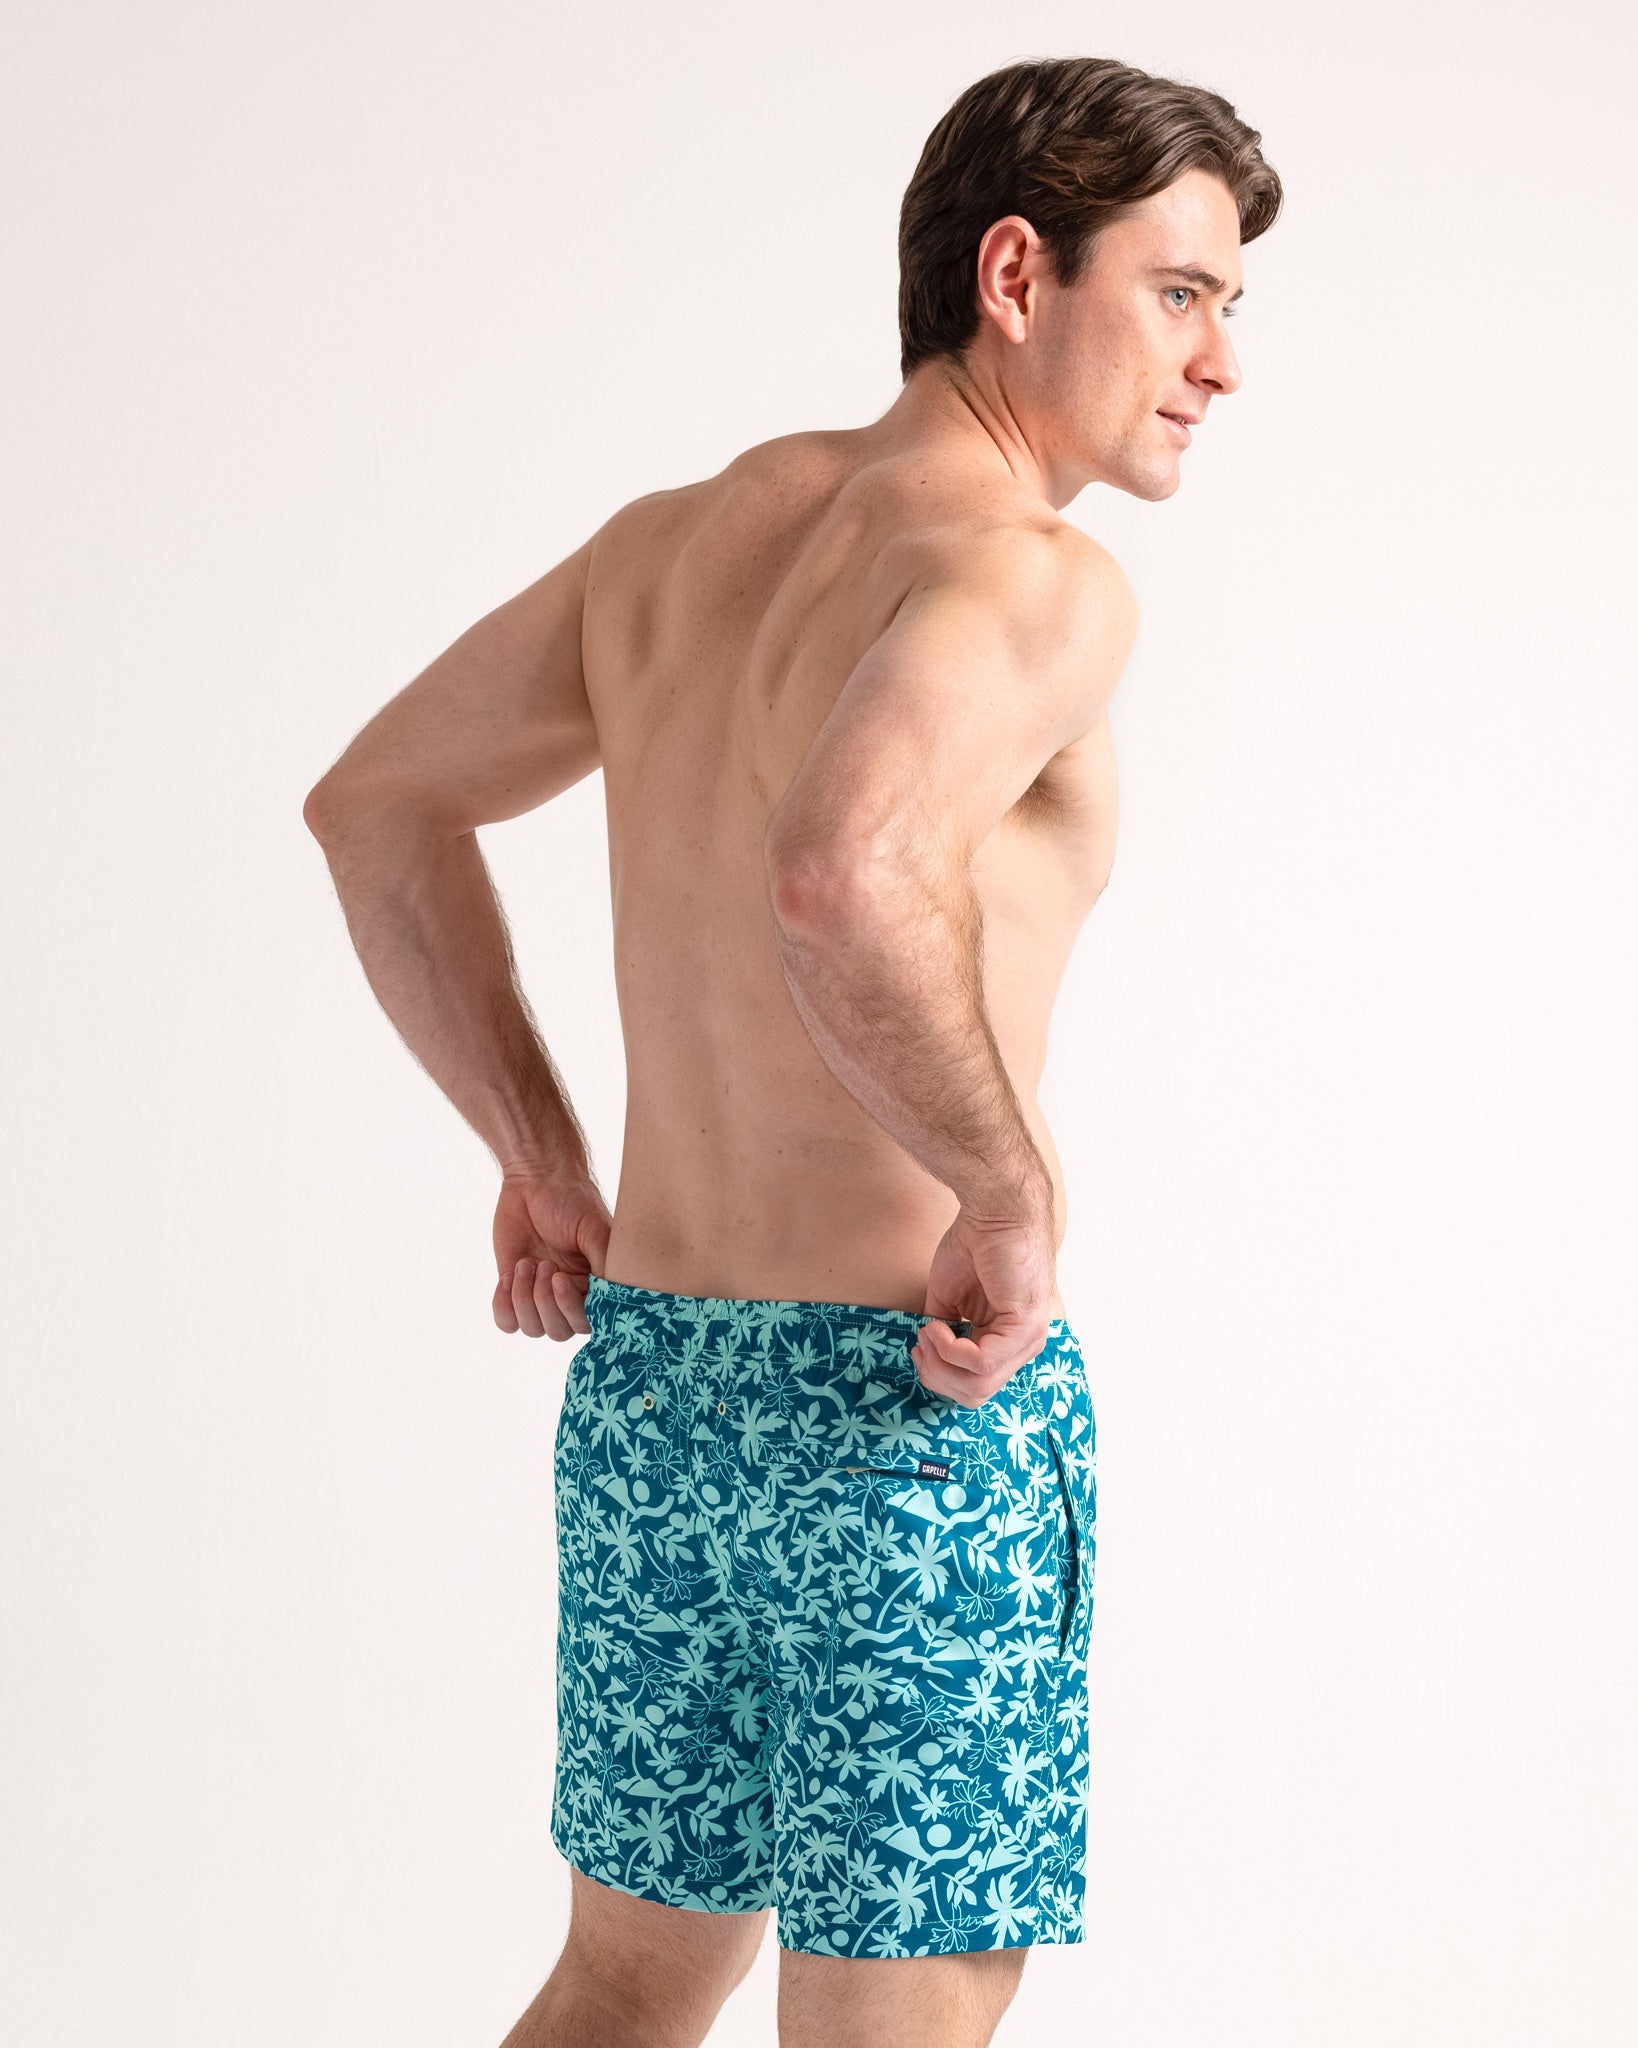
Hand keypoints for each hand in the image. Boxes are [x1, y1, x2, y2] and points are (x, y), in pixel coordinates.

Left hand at [491, 1165, 611, 1340]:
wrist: (535, 1179)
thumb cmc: (571, 1199)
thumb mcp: (594, 1229)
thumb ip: (604, 1265)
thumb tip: (611, 1299)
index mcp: (596, 1284)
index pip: (589, 1322)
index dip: (572, 1309)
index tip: (560, 1279)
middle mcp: (571, 1294)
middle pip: (559, 1331)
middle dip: (545, 1303)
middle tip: (544, 1265)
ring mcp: (540, 1294)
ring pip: (532, 1328)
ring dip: (524, 1299)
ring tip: (527, 1263)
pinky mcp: (514, 1288)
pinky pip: (506, 1321)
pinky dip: (503, 1305)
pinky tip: (508, 1277)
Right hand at [911, 1203, 1054, 1406]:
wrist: (995, 1210)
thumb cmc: (975, 1244)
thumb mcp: (950, 1298)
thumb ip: (945, 1330)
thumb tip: (928, 1354)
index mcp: (1008, 1342)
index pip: (975, 1386)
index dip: (939, 1375)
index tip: (919, 1346)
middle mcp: (1023, 1347)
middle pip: (975, 1394)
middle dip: (936, 1376)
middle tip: (920, 1344)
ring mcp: (1028, 1340)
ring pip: (979, 1385)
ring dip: (941, 1363)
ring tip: (929, 1331)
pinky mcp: (1025, 1327)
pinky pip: (982, 1362)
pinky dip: (951, 1349)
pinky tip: (939, 1326)